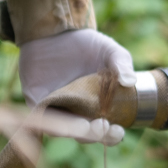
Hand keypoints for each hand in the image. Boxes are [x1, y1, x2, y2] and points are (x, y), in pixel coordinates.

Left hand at [19, 28, 132, 145]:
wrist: (56, 31)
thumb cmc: (87, 44)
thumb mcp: (110, 51)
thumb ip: (121, 65)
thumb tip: (129, 81)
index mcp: (99, 108)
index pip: (107, 131)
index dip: (112, 136)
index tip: (118, 130)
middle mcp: (78, 114)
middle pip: (85, 136)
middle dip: (94, 136)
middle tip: (101, 126)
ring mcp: (57, 109)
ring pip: (62, 131)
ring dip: (72, 131)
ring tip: (82, 126)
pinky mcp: (37, 101)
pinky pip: (40, 117)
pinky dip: (47, 121)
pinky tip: (58, 119)